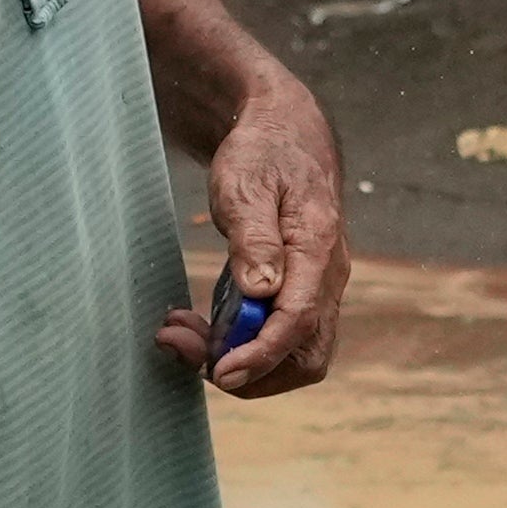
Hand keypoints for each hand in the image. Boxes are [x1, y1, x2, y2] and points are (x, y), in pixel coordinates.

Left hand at [160, 69, 347, 394]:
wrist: (284, 134)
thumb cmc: (263, 154)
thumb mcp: (247, 184)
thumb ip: (254, 238)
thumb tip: (261, 292)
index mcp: (317, 250)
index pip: (299, 321)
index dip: (260, 354)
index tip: (219, 372)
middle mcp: (325, 278)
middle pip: (305, 356)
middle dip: (251, 373)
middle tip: (188, 355)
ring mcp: (315, 288)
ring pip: (292, 354)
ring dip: (238, 360)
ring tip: (181, 336)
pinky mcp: (297, 292)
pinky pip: (276, 336)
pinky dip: (237, 344)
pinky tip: (196, 325)